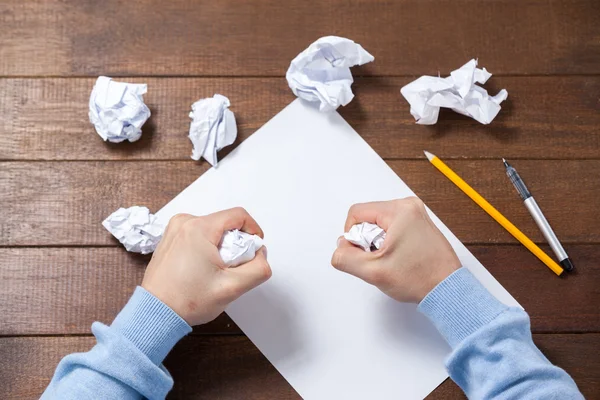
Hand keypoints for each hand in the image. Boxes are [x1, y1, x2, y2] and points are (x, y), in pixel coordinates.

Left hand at [142, 208, 271, 325]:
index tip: (253, 250)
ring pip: (212, 230)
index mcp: (198, 228)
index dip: (253, 231)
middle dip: (235, 244)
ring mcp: (174, 231)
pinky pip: (197, 236)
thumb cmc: (186, 301)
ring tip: (215, 272)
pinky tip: (203, 270)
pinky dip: (207, 249)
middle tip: (232, 268)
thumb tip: (260, 254)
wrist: (155, 314)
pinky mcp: (170, 240)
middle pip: (224, 223)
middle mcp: (184, 223)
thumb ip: (258, 268)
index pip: (238, 215)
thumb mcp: (233, 287)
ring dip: (221, 247)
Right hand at [331, 198, 459, 302]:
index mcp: (400, 210)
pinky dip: (389, 243)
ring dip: (377, 242)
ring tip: (392, 259)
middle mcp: (409, 207)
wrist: (447, 289)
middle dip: (367, 240)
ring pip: (378, 224)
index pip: (356, 213)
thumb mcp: (373, 271)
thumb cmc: (421, 278)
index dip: (353, 235)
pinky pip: (391, 228)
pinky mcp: (419, 224)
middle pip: (368, 218)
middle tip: (381, 258)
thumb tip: (340, 248)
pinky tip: (399, 257)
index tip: (367, 253)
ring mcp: (416, 214)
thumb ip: (346, 258)